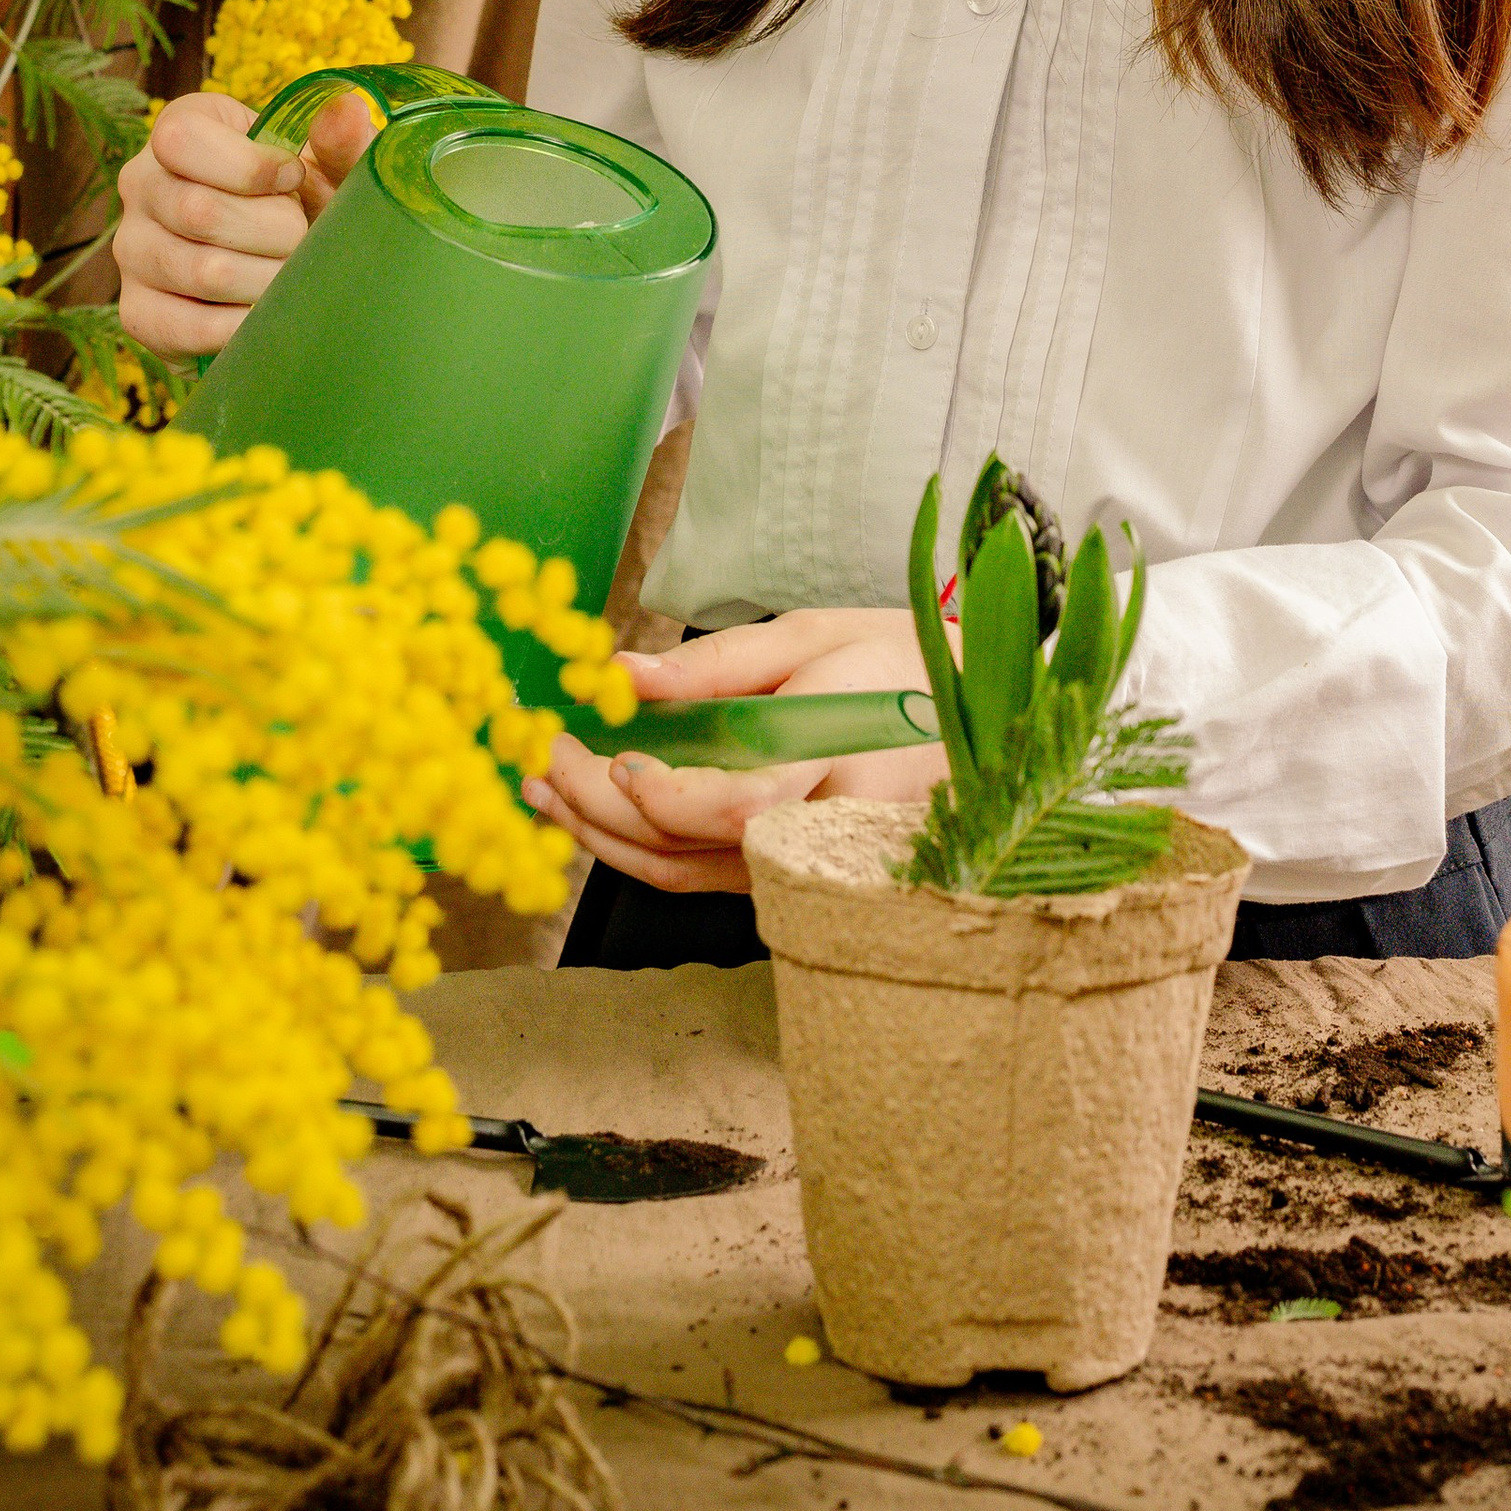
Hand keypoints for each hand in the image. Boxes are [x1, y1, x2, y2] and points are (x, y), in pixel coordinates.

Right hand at [114, 86, 375, 356]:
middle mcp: (141, 183)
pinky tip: (269, 316)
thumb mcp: (328, 167)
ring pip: (200, 271)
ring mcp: (132, 248)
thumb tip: (347, 111)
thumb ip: (341, 142)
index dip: (249, 166)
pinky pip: (184, 327)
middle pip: (198, 211)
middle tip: (305, 240)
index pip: (180, 140)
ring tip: (295, 277)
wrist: (291, 262)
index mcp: (180, 128)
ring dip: (268, 281)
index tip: (294, 180)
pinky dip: (241, 326)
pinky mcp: (139, 311)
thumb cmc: (306, 199)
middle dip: (275, 232)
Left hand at [525, 608, 943, 898]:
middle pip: (687, 848)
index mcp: (832, 760)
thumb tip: (623, 672)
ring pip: (680, 873)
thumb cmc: (896, 661)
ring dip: (596, 835)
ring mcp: (799, 860)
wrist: (973, 717)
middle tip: (536, 755)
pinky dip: (633, 847)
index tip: (612, 759)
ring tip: (539, 786)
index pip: (738, 805)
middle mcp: (816, 827)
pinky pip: (696, 875)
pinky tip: (589, 811)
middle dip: (594, 810)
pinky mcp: (783, 872)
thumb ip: (716, 663)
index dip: (665, 797)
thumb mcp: (811, 635)